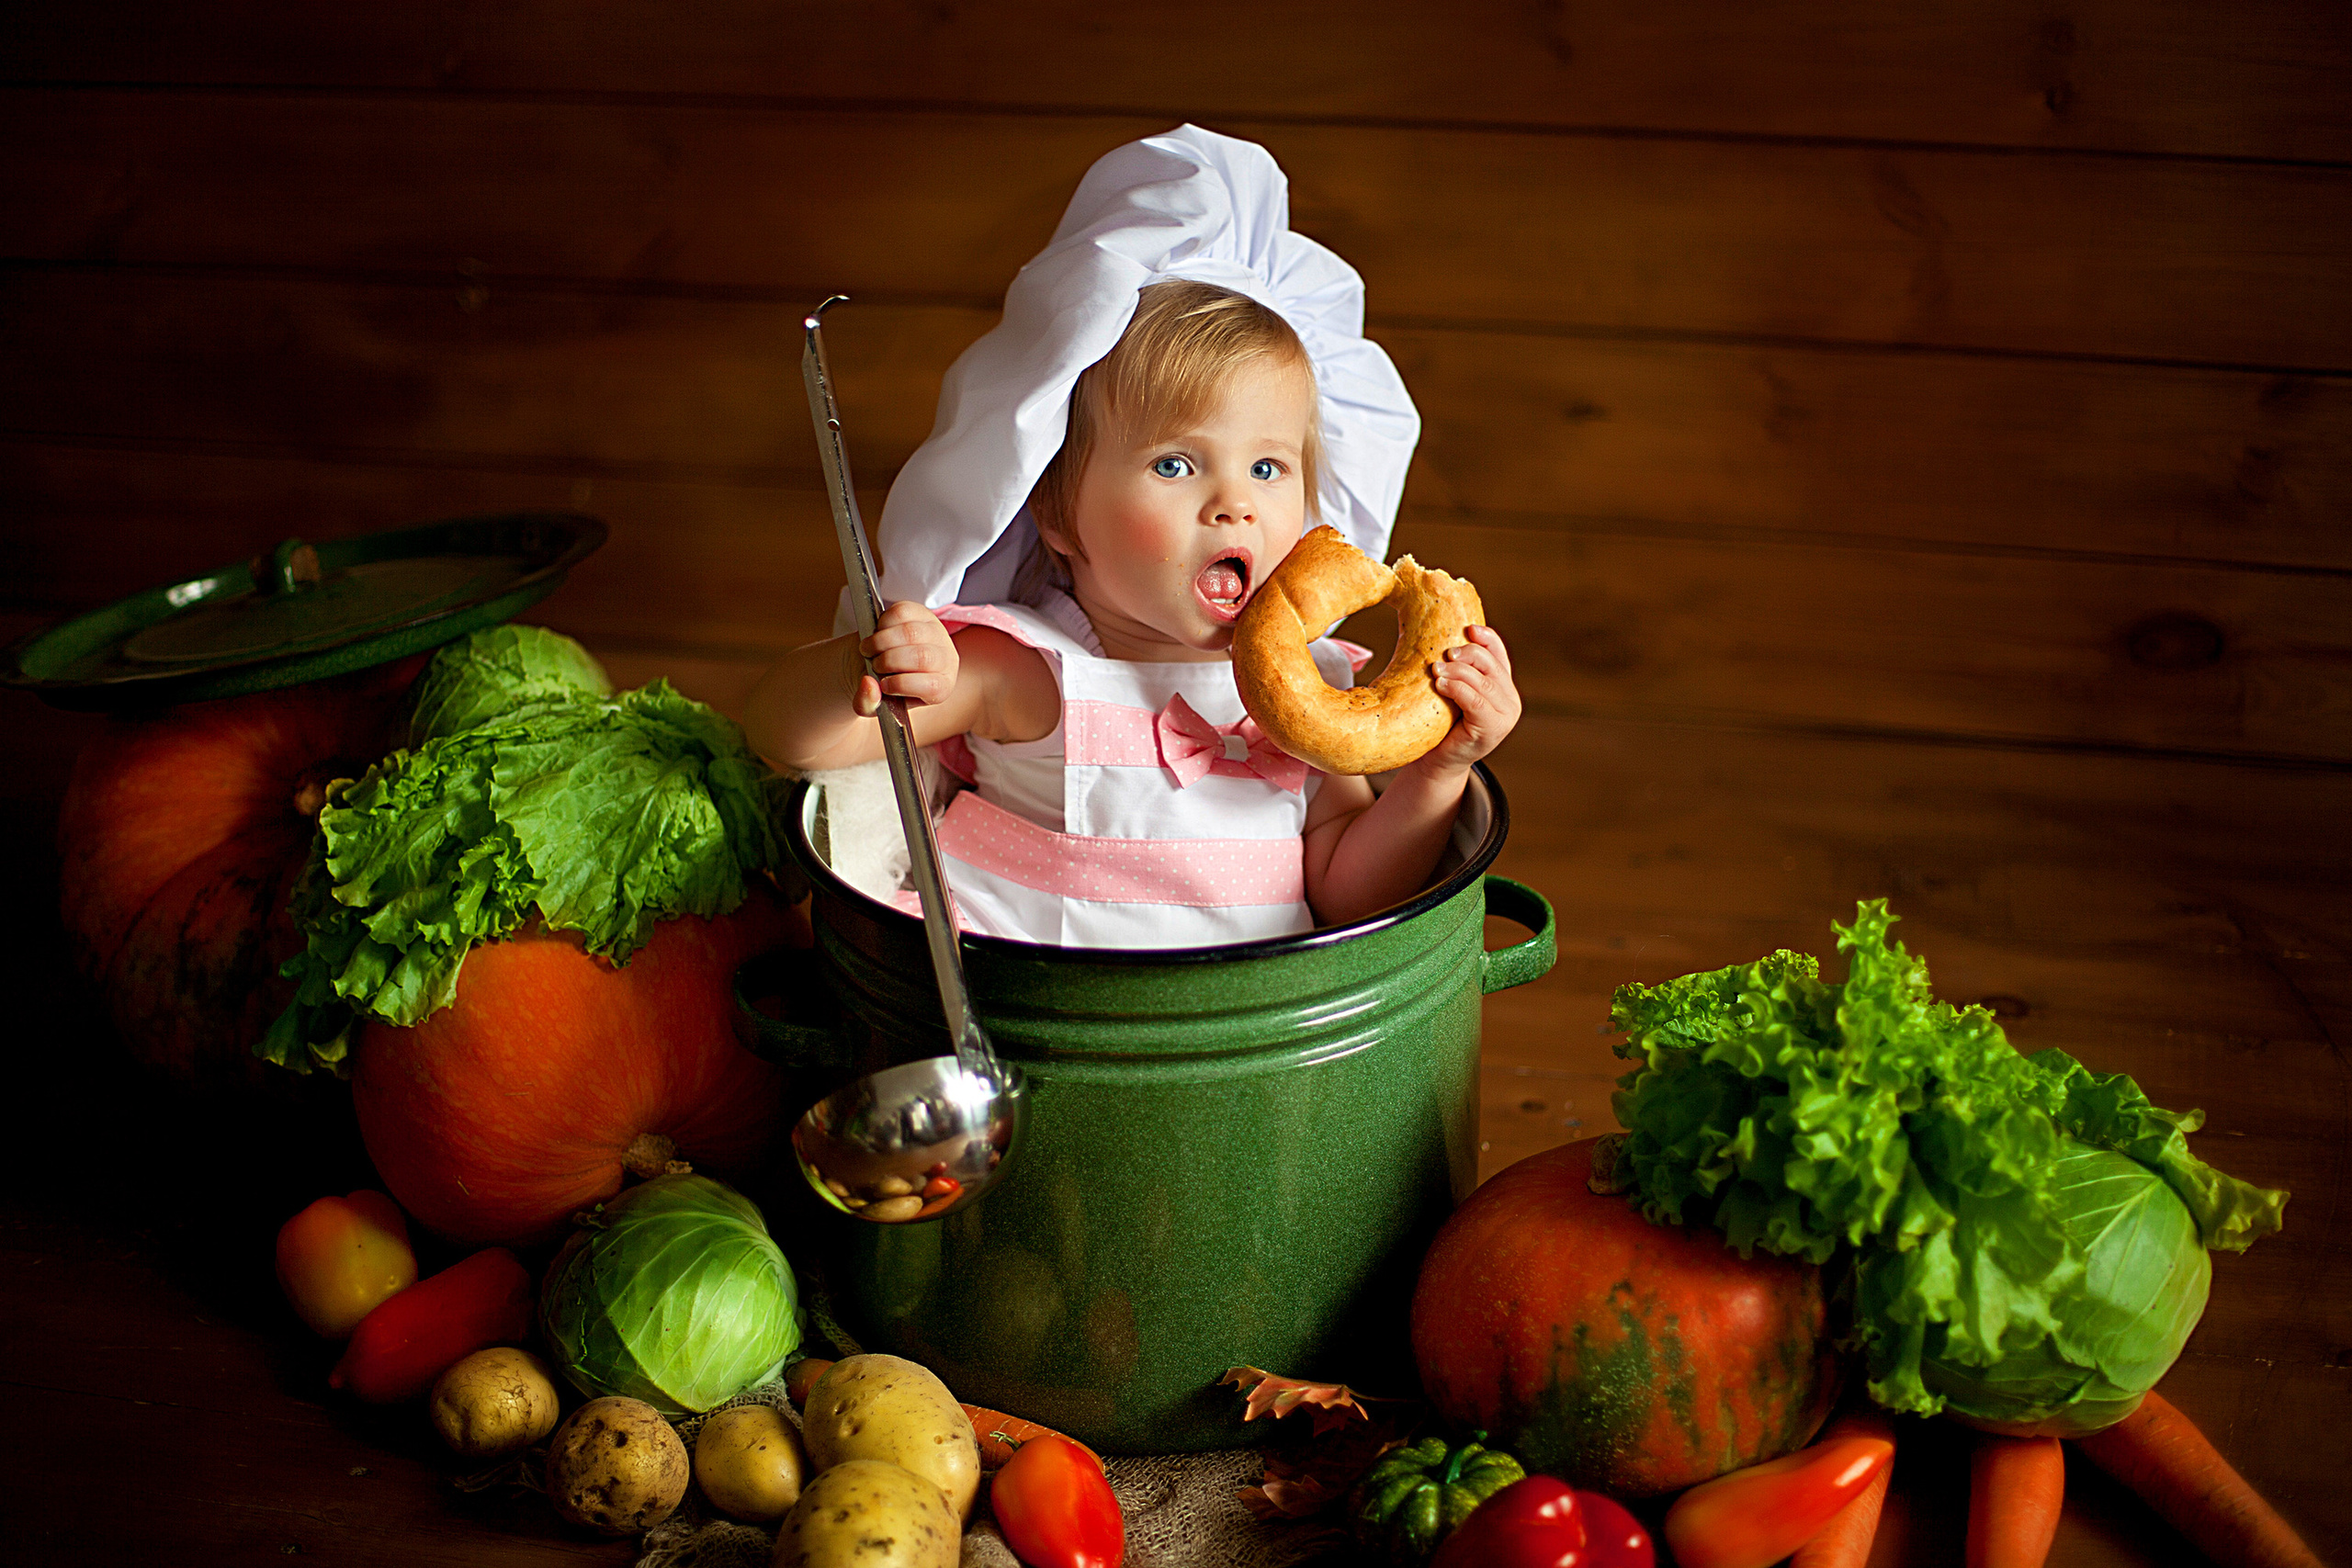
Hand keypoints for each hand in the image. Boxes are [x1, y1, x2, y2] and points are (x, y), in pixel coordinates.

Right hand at [846, 601, 959, 716]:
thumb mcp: (873, 706)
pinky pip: (903, 612)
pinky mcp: (922, 613)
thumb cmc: (883, 688)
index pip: (933, 686)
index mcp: (941, 688)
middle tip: (874, 664)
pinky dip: (883, 622)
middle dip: (889, 661)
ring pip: (911, 632)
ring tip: (868, 649)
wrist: (879, 664)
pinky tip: (877, 633)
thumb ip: (867, 703)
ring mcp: (937, 633)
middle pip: (922, 656)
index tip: (883, 684)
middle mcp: (946, 660)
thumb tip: (869, 684)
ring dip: (882, 641)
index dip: (903, 684)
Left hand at [1419, 624, 1520, 774]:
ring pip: (1483, 682)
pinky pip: (1475, 701)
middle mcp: (1511, 700)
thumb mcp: (1454, 692)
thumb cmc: (1442, 724)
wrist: (1439, 761)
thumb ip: (1459, 671)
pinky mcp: (1493, 729)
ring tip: (1436, 669)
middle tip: (1443, 654)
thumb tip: (1444, 640)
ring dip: (1458, 671)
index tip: (1467, 629)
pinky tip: (1440, 684)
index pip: (1499, 654)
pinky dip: (1457, 689)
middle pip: (1491, 665)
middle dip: (1467, 654)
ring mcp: (1505, 716)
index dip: (1486, 638)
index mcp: (1504, 686)